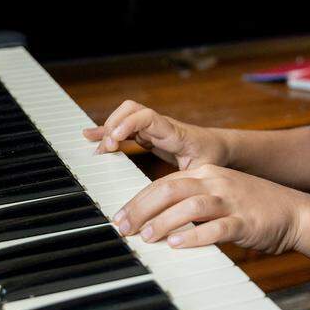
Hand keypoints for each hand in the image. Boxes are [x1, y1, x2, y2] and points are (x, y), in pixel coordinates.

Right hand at [82, 100, 227, 169]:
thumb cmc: (212, 158)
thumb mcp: (203, 171)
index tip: (114, 141)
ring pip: (125, 115)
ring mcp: (152, 128)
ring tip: (96, 147)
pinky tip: (91, 137)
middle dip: (113, 125)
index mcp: (173, 133)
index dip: (128, 125)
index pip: (147, 118)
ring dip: (108, 128)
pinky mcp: (147, 135)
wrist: (219, 147)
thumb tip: (174, 199)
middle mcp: (160, 126)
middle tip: (106, 149)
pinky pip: (125, 128)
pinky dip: (108, 132)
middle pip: (131, 110)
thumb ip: (189, 180)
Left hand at [112, 164, 306, 254]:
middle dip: (142, 208)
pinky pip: (216, 227)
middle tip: (124, 228)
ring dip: (164, 221)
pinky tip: (178, 244)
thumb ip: (190, 202)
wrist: (294, 212)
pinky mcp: (245, 221)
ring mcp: (231, 200)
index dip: (139, 200)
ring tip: (147, 237)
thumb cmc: (252, 207)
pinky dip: (195, 235)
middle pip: (171, 189)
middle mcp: (216, 182)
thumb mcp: (218, 195)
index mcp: (206, 173)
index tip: (119, 217)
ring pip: (190, 205)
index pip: (164, 183)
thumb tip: (154, 219)